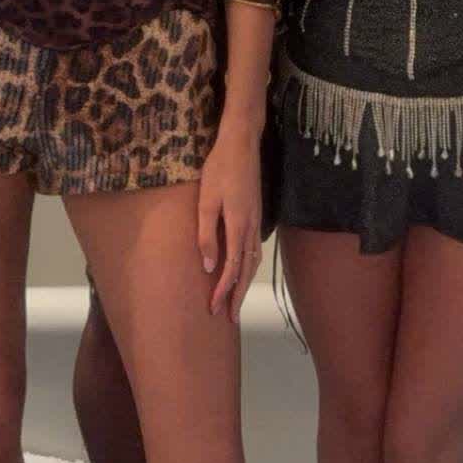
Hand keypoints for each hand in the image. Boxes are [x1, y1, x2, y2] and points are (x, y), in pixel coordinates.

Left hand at [195, 123, 262, 322]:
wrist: (242, 143)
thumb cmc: (219, 169)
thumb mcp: (205, 201)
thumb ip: (206, 234)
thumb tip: (207, 267)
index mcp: (238, 225)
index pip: (231, 267)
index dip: (223, 291)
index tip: (215, 309)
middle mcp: (251, 227)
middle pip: (247, 270)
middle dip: (237, 295)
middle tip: (230, 319)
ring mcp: (256, 221)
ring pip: (254, 261)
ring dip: (245, 284)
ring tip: (236, 301)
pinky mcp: (256, 214)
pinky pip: (255, 249)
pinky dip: (250, 267)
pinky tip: (245, 271)